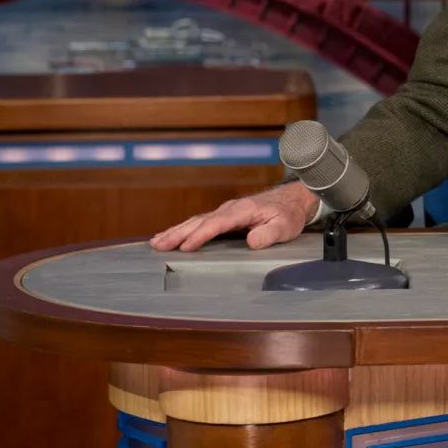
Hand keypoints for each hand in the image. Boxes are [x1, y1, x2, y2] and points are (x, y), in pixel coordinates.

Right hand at [149, 181, 317, 252]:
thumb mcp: (285, 227)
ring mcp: (225, 212)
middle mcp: (230, 209)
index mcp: (243, 210)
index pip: (218, 223)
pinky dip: (183, 229)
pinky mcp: (224, 217)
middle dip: (178, 233)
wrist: (292, 200)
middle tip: (158, 245)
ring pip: (196, 221)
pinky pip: (200, 223)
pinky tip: (170, 236)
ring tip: (156, 243)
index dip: (201, 235)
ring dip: (176, 231)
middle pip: (200, 221)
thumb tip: (251, 241)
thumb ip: (269, 234)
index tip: (186, 246)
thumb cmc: (288, 215)